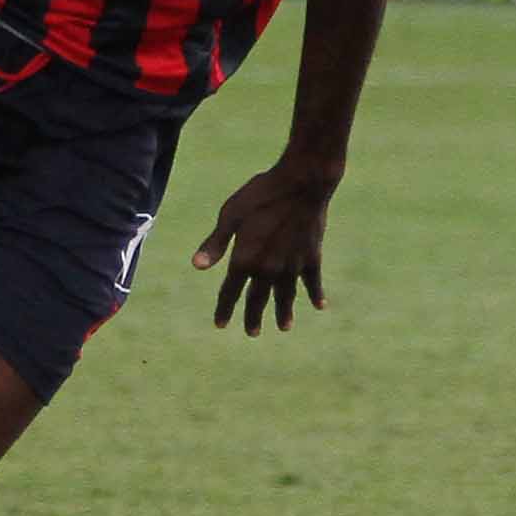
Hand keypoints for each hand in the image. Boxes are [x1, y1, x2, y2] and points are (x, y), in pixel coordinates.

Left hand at [194, 161, 338, 333]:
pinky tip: (318, 306)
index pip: (231, 291)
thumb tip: (197, 267)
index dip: (224, 308)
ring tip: (283, 327)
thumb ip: (215, 243)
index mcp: (245, 259)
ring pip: (286, 296)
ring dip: (284, 313)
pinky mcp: (311, 256)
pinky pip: (313, 281)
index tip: (220, 324)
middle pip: (258, 299)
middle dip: (253, 317)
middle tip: (252, 333)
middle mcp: (268, 268)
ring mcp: (292, 265)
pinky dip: (315, 294)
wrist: (301, 183)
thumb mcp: (231, 215)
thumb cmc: (261, 195)